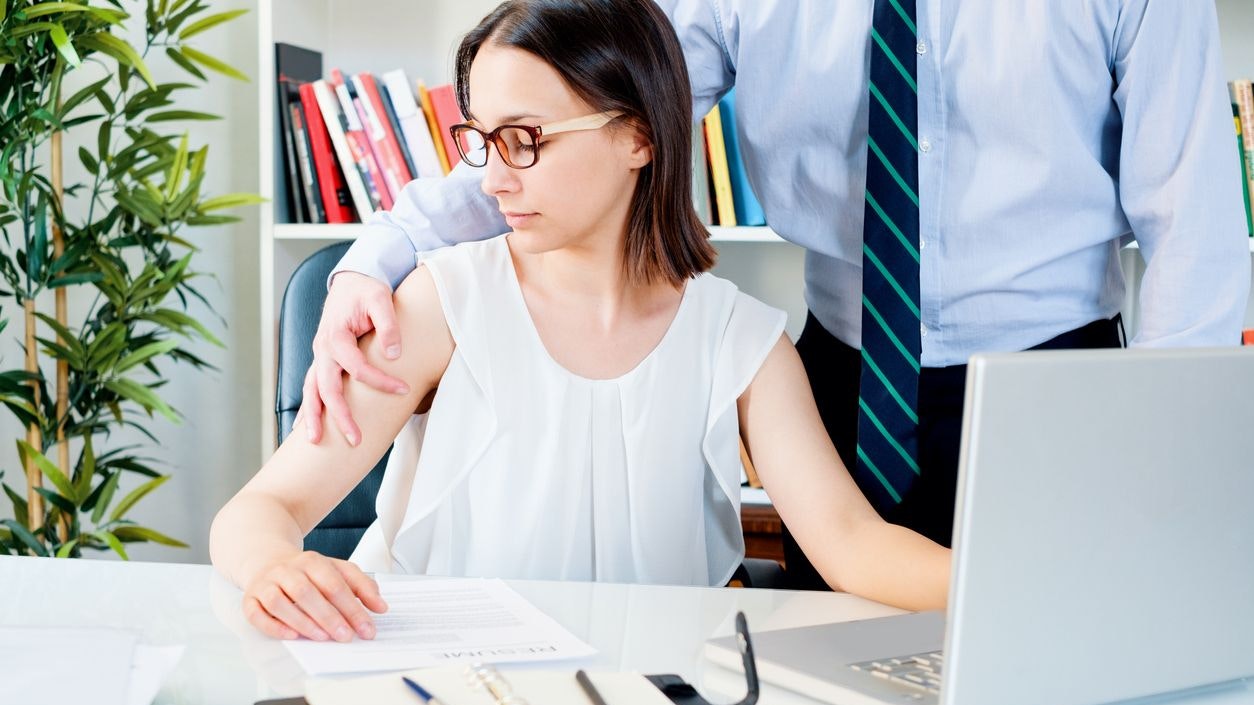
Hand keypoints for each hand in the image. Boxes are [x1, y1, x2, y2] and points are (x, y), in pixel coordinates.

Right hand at [242, 551, 387, 640]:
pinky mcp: (249, 599)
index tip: (367, 629)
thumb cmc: (307, 572)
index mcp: (312, 561)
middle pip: (308, 592)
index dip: (353, 608)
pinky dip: (274, 626)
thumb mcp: (336, 570)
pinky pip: (257, 614)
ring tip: (322, 638)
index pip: (335, 584)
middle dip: (330, 617)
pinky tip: (291, 636)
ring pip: (281, 603)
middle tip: (346, 637)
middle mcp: (287, 570)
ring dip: (303, 622)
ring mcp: (266, 584)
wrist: (267, 560)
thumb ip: (361, 586)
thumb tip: (381, 607)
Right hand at [298, 271, 409, 445]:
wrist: (349, 283)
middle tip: (355, 440)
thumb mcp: (380, 298)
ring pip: (311, 391)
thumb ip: (388, 324)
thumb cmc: (365, 291)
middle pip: (327, 389)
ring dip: (313, 417)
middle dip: (340, 416)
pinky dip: (307, 407)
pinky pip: (311, 387)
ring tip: (315, 442)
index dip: (380, 381)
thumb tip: (393, 355)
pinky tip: (304, 427)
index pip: (356, 368)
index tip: (404, 389)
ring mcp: (319, 357)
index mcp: (335, 336)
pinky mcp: (322, 361)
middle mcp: (322, 349)